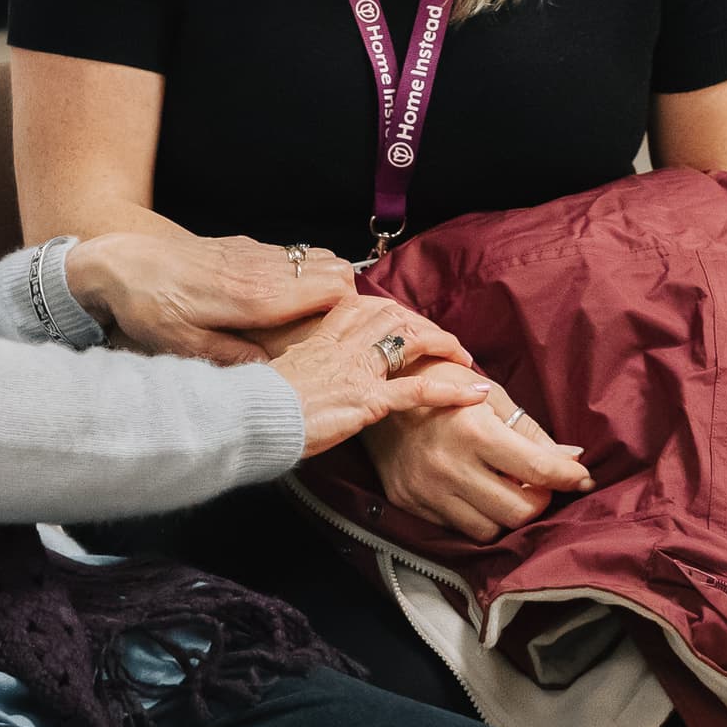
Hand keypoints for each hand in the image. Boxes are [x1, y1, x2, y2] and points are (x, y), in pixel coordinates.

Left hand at [63, 229, 353, 364]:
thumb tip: (273, 369)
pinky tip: (282, 299)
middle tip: (335, 329)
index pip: (331, 289)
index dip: (349, 311)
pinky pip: (290, 254)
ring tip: (314, 316)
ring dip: (324, 282)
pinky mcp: (241, 246)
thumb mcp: (185, 346)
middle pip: (334, 269)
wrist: (121, 262)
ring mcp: (253, 252)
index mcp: (255, 297)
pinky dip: (301, 273)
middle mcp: (262, 268)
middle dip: (346, 297)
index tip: (346, 335)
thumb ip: (233, 357)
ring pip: (315, 257)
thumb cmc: (150, 307)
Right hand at [269, 295, 488, 457]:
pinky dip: (450, 391)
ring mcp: (358, 371)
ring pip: (411, 343)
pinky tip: (473, 394)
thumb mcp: (279, 374)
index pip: (364, 309)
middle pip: (394, 319)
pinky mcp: (366, 400)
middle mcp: (344, 347)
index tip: (408, 319)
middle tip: (445, 342)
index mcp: (322, 339)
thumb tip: (297, 376)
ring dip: (444, 348)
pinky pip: (416, 390)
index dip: (392, 311)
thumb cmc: (259, 405)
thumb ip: (297, 368)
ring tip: (466, 360)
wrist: (253, 418)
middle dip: (424, 327)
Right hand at [364, 393, 594, 541]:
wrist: (379, 388)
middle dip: (538, 499)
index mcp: (473, 432)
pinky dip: (475, 515)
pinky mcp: (409, 504)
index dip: (569, 477)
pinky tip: (475, 491)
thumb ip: (532, 433)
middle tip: (537, 482)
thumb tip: (571, 460)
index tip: (582, 478)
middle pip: (519, 511)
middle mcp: (449, 466)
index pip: (538, 471)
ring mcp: (426, 490)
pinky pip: (457, 528)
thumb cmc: (443, 383)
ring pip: (491, 529)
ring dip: (506, 512)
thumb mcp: (491, 395)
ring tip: (505, 487)